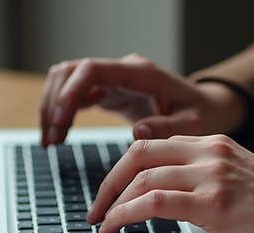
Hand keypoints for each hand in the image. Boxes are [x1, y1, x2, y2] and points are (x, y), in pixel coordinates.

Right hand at [40, 53, 246, 145]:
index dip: (71, 92)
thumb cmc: (200, 115)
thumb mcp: (191, 125)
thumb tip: (139, 131)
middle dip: (54, 103)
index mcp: (140, 73)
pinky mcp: (108, 91)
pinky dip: (61, 113)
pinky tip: (57, 136)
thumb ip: (167, 127)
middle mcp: (122, 70)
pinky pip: (74, 94)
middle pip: (71, 72)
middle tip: (51, 139)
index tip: (60, 120)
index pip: (93, 70)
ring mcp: (112, 79)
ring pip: (66, 80)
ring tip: (50, 142)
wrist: (203, 109)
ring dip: (52, 108)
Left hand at [87, 135, 253, 232]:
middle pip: (137, 154)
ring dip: (112, 203)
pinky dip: (125, 214)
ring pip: (141, 177)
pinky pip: (152, 201)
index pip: (154, 145)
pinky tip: (117, 227)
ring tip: (102, 223)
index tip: (112, 191)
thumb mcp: (238, 177)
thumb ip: (206, 175)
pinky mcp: (211, 202)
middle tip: (97, 207)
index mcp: (214, 143)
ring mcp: (209, 175)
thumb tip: (170, 194)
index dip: (124, 168)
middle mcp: (208, 152)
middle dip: (108, 182)